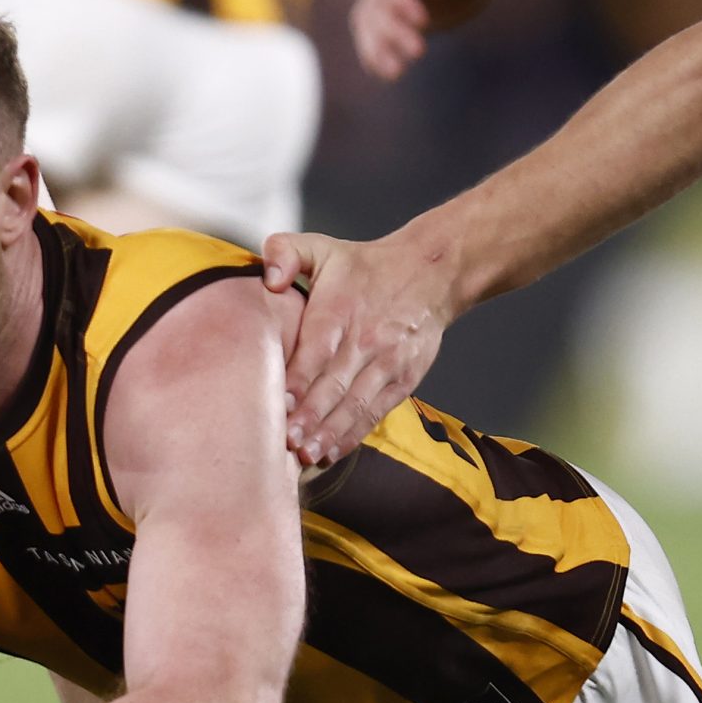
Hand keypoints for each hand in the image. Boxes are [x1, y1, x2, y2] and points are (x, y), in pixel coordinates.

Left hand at [262, 227, 457, 464]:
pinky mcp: (403, 379)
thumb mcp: (322, 247)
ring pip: (356, 404)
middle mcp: (365, 339)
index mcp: (340, 310)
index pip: (317, 349)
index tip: (279, 404)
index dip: (299, 379)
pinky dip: (353, 435)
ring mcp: (387, 363)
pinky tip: (331, 452)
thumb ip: (285, 252)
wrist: (432, 271)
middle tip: (286, 442)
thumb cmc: (365, 267)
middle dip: (311, 416)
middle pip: (335, 385)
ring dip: (331, 433)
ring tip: (306, 455)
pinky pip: (375, 412)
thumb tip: (270, 279)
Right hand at [351, 0, 513, 80]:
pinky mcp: (387, 17)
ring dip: (377, 49)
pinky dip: (376, 55)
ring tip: (395, 74)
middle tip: (420, 52)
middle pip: (376, 5)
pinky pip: (372, 37)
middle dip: (394, 31)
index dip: (400, 1)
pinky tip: (389, 75)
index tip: (423, 22)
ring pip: (367, 24)